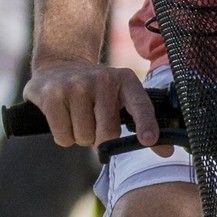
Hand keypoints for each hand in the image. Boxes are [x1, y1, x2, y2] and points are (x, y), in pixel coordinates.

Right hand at [25, 56, 161, 150]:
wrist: (59, 65)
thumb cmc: (97, 91)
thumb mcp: (122, 98)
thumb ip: (142, 124)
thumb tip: (165, 152)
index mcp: (126, 80)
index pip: (140, 105)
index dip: (146, 124)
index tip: (148, 140)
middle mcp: (102, 80)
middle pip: (106, 133)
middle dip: (100, 138)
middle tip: (94, 122)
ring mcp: (76, 85)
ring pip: (83, 137)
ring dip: (81, 136)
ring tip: (78, 117)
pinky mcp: (51, 95)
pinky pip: (63, 136)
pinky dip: (64, 136)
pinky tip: (64, 118)